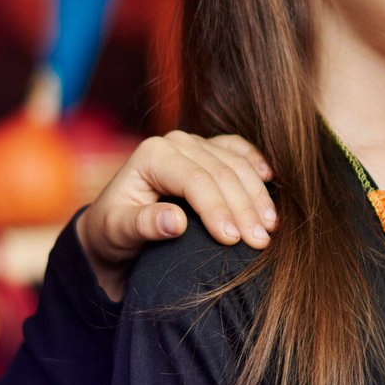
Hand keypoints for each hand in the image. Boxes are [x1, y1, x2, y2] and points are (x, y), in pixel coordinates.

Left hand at [76, 132, 275, 299]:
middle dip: (244, 208)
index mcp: (153, 154)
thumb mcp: (117, 231)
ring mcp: (195, 144)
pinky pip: (239, 151)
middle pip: (221, 172)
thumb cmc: (113, 231)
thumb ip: (143, 225)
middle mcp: (176, 142)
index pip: (196, 180)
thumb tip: (178, 222)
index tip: (233, 240)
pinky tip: (271, 182)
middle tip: (261, 243)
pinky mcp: (209, 151)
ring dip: (257, 196)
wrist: (115, 226)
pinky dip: (256, 166)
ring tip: (269, 228)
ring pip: (237, 164)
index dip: (218, 209)